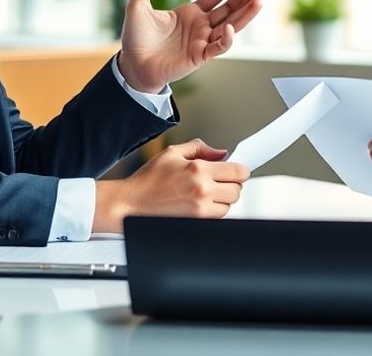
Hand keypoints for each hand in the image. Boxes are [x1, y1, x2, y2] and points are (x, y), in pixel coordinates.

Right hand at [93, 138, 249, 231]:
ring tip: (206, 192)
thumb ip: (200, 148)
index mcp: (198, 170)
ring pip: (228, 206)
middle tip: (220, 180)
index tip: (238, 170)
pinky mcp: (196, 223)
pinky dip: (213, 211)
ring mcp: (200, 210)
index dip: (241, 170)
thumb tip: (221, 153)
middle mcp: (202, 191)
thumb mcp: (172, 153)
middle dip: (231, 184)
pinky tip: (200, 203)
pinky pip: (216, 217)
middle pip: (237, 190)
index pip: (237, 172)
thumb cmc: (147, 180)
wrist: (130, 204)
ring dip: (223, 199)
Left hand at [118, 0, 268, 91]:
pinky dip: (225, 39)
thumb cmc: (136, 39)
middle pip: (232, 7)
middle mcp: (202, 26)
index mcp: (192, 12)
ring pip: (231, 25)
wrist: (131, 65)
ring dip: (247, 13)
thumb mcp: (138, 6)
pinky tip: (230, 27)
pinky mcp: (199, 56)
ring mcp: (202, 41)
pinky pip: (217, 47)